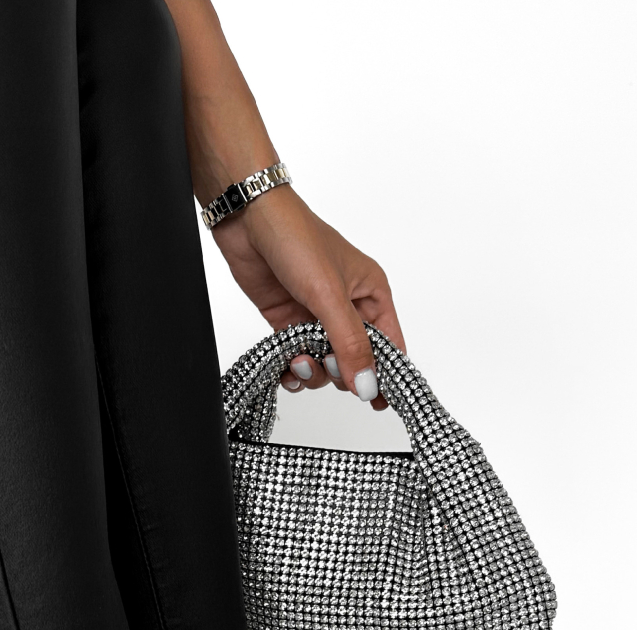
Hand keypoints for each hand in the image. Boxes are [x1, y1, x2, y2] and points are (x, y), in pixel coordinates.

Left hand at [211, 186, 405, 409]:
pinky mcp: (289, 323)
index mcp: (371, 294)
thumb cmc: (297, 239)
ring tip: (298, 360)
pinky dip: (293, 370)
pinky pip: (299, 359)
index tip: (378, 402)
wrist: (247, 220)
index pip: (389, 345)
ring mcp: (317, 317)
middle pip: (355, 361)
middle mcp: (347, 307)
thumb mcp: (329, 295)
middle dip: (340, 371)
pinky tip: (287, 368)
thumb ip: (349, 344)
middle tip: (326, 363)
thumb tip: (367, 385)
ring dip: (313, 372)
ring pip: (325, 365)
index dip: (386, 375)